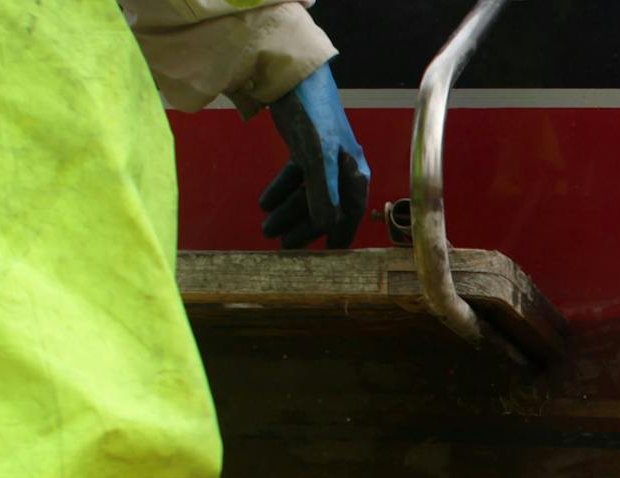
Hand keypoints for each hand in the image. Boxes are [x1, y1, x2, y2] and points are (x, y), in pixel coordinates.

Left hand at [262, 62, 369, 248]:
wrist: (295, 77)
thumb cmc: (313, 116)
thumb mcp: (317, 158)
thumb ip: (321, 194)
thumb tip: (324, 228)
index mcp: (354, 175)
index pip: (349, 215)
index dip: (337, 237)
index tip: (325, 259)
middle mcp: (343, 170)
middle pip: (324, 208)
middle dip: (304, 228)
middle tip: (282, 247)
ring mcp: (324, 160)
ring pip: (307, 194)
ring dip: (288, 212)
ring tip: (267, 228)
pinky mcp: (305, 148)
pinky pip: (295, 178)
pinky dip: (281, 191)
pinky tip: (265, 203)